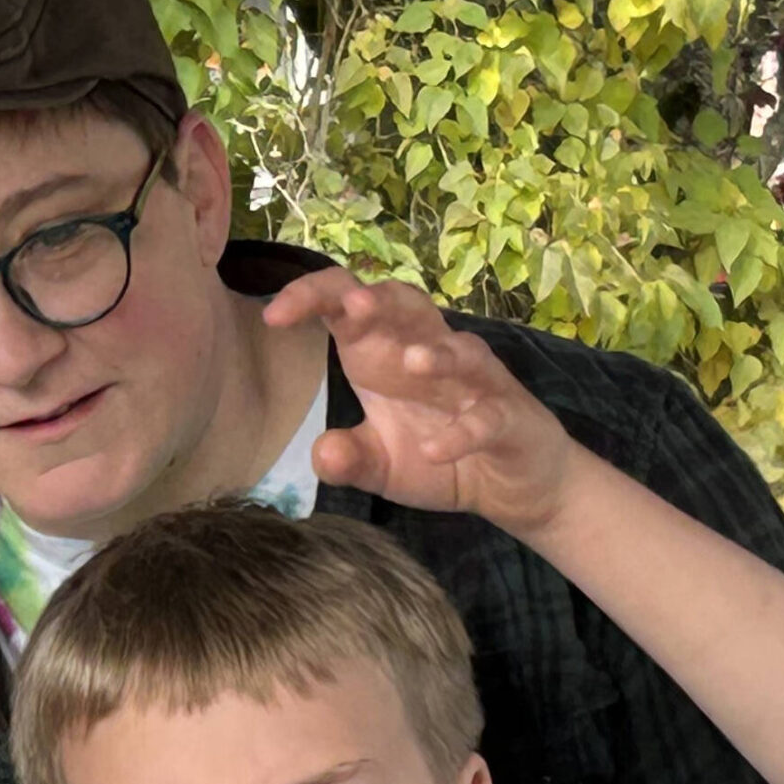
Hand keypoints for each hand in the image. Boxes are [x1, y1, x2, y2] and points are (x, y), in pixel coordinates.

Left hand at [263, 267, 574, 539]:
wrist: (510, 485)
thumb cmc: (437, 456)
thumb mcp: (381, 466)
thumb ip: (349, 460)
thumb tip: (322, 453)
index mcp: (383, 352)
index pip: (346, 304)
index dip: (311, 298)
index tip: (273, 317)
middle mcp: (428, 352)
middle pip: (405, 303)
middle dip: (378, 300)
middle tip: (351, 309)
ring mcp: (474, 380)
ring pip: (459, 348)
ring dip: (436, 353)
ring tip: (411, 364)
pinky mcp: (507, 415)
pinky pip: (487, 416)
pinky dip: (463, 431)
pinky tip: (437, 450)